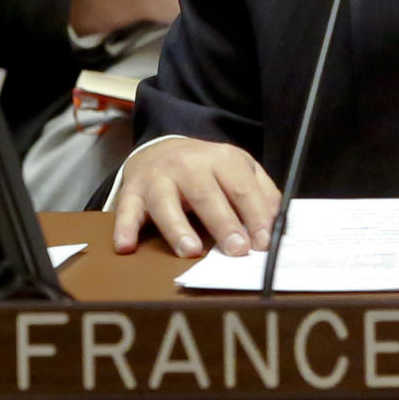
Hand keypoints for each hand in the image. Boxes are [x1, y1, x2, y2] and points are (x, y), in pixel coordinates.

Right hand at [112, 137, 280, 257]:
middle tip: (236, 250)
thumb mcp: (240, 170)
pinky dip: (124, 227)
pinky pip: (126, 210)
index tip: (263, 243)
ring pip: (166, 202)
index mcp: (221, 159)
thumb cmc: (207, 169)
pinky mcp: (132, 192)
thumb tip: (274, 223)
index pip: (241, 187)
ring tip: (190, 250)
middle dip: (223, 223)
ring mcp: (158, 178)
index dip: (255, 215)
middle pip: (206, 194)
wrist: (162, 148)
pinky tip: (126, 246)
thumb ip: (261, 192)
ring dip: (177, 227)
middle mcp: (188, 165)